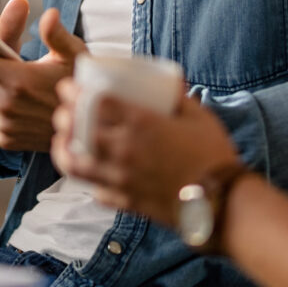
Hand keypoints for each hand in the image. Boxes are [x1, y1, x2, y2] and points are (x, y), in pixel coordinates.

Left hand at [50, 81, 238, 225]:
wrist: (223, 204)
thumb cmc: (214, 156)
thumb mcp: (199, 116)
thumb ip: (179, 97)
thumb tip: (170, 82)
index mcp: (140, 124)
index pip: (94, 103)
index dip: (74, 92)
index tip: (68, 87)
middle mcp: (123, 150)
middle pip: (76, 131)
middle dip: (64, 118)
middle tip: (63, 112)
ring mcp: (121, 179)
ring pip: (75, 165)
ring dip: (64, 150)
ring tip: (64, 142)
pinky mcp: (125, 202)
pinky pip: (95, 190)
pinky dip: (89, 180)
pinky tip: (93, 172)